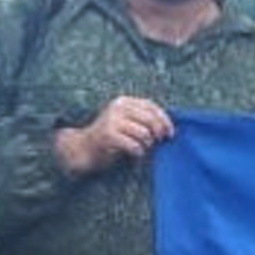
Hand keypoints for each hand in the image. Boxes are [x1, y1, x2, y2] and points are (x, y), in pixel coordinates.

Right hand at [55, 95, 174, 176]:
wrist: (83, 148)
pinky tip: (135, 154)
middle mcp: (117, 107)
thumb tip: (168, 127)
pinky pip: (134, 145)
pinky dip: (139, 152)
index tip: (170, 133)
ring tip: (142, 147)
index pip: (151, 106)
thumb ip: (143, 120)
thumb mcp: (126, 122)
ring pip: (144, 133)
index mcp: (123, 101)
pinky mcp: (108, 135)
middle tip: (159, 142)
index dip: (164, 120)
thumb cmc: (110, 137)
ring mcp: (111, 120)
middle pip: (150, 119)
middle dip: (159, 132)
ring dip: (147, 144)